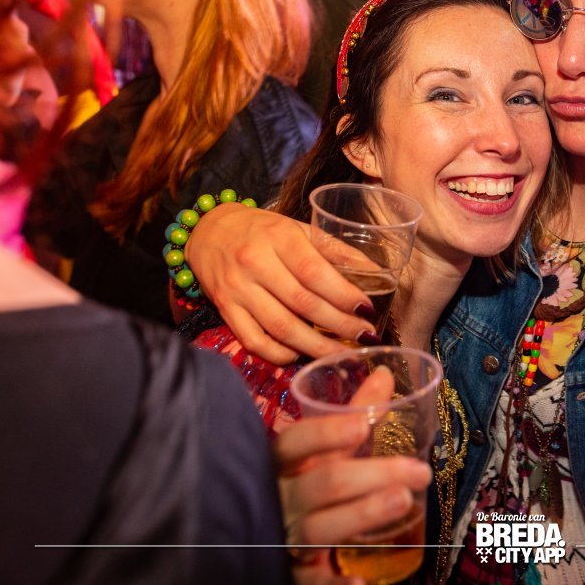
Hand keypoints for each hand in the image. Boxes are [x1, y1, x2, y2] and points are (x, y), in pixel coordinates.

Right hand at [184, 203, 378, 363]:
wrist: (208, 231)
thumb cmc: (262, 230)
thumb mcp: (298, 229)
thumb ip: (334, 250)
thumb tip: (376, 271)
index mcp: (279, 237)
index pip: (314, 271)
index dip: (343, 294)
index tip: (366, 309)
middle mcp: (255, 263)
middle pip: (302, 303)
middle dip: (338, 324)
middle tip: (364, 337)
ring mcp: (238, 289)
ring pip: (280, 327)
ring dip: (315, 346)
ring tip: (341, 354)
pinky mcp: (224, 310)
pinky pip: (254, 340)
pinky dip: (279, 354)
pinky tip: (300, 355)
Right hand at [277, 368, 432, 584]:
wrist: (253, 539)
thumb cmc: (298, 483)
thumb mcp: (318, 451)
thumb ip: (350, 415)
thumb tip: (383, 375)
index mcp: (280, 462)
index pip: (294, 443)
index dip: (325, 435)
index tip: (362, 425)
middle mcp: (278, 498)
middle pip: (322, 484)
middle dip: (372, 476)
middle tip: (419, 472)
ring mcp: (281, 537)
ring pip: (319, 528)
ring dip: (363, 515)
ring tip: (403, 501)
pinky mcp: (289, 574)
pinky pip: (309, 584)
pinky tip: (358, 584)